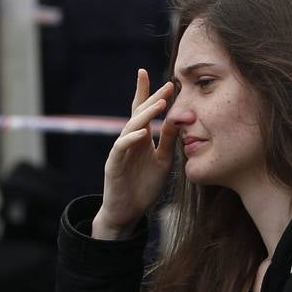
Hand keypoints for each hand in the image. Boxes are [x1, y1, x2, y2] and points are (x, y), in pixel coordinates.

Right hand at [91, 69, 175, 240]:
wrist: (127, 212)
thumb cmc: (144, 186)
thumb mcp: (162, 161)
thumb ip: (167, 141)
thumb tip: (178, 120)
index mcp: (141, 139)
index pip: (145, 112)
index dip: (152, 95)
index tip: (167, 80)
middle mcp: (129, 141)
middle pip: (138, 114)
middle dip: (152, 98)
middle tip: (168, 85)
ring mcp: (120, 152)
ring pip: (130, 126)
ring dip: (145, 114)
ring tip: (160, 104)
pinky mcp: (113, 165)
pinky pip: (121, 148)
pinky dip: (131, 139)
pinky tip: (143, 133)